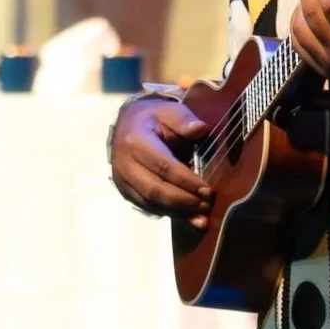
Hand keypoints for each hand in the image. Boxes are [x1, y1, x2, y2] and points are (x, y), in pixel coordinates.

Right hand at [109, 96, 212, 228]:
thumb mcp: (170, 111)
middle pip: (155, 190)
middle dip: (183, 201)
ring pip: (149, 202)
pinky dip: (168, 214)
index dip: (186, 181)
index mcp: (136, 142)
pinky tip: (187, 218)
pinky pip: (146, 207)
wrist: (128, 122)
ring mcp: (122, 180)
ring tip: (201, 217)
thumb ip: (184, 120)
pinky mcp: (125, 190)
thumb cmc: (154, 117)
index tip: (208, 190)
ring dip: (177, 212)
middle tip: (206, 205)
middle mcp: (124, 164)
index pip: (163, 167)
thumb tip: (200, 129)